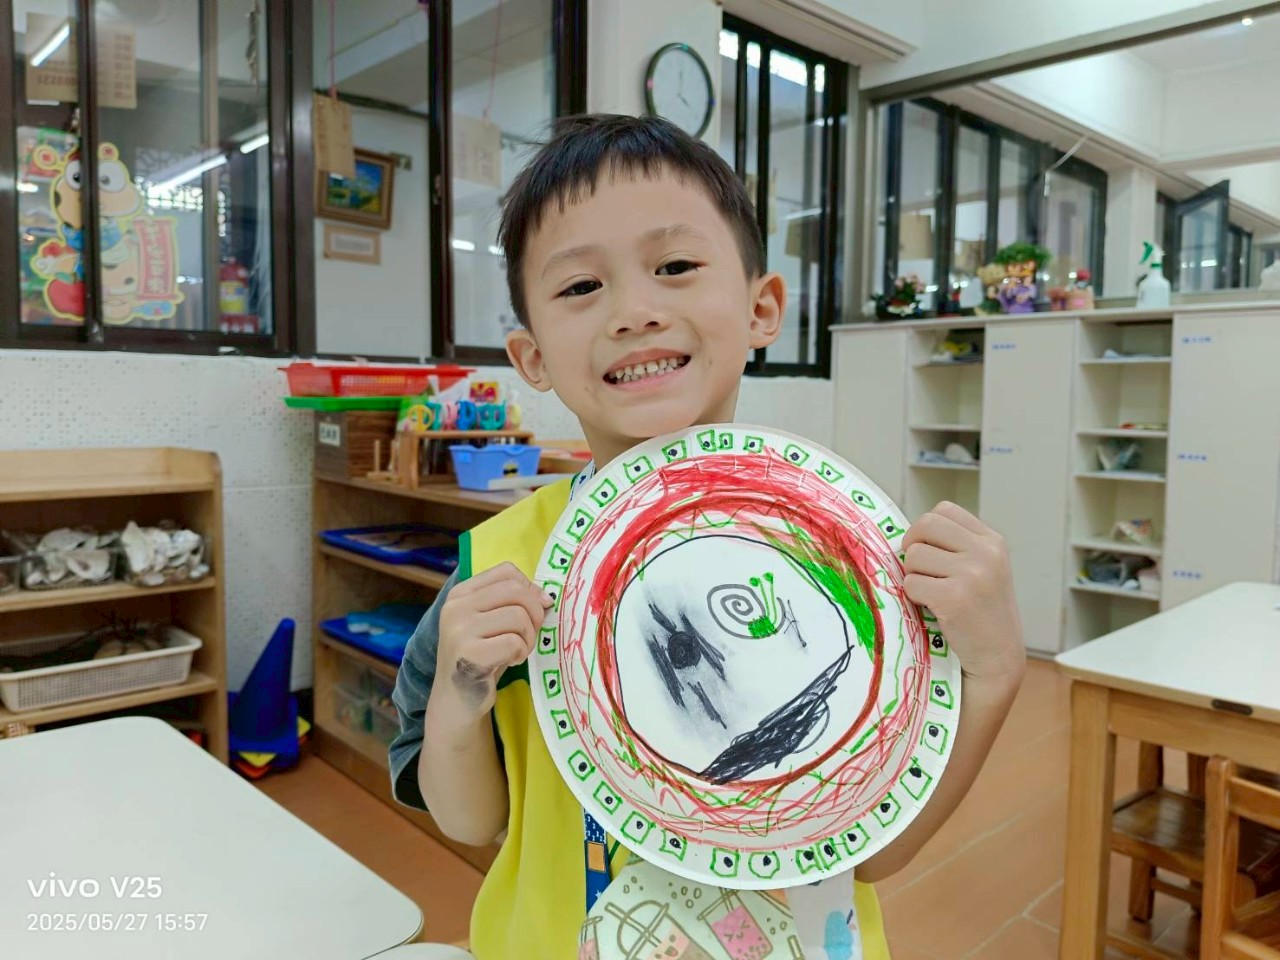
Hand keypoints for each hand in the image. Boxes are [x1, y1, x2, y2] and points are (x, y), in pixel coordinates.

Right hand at [437, 562, 551, 716]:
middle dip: (534, 613)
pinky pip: (514, 642)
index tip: (535, 610)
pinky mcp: (469, 654)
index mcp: (460, 594)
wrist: (457, 701)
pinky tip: (511, 661)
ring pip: (518, 616)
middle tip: (529, 635)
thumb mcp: (493, 623)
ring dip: (528, 637)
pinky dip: (521, 652)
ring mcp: (459, 630)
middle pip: (516, 591)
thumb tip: (546, 597)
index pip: (506, 571)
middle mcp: (455, 607)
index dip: (530, 588)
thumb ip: (513, 603)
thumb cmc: (482, 658)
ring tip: (518, 650)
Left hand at [901, 501, 1024, 681]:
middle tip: (917, 569)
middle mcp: (986, 553)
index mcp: (992, 541)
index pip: (944, 510)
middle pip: (925, 524)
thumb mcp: (982, 570)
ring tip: (931, 593)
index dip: (926, 529)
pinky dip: (913, 596)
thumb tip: (907, 534)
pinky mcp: (954, 598)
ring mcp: (972, 574)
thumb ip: (955, 547)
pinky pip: (911, 583)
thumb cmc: (981, 613)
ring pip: (914, 555)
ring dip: (913, 575)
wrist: (997, 657)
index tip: (929, 551)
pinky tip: (932, 608)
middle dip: (911, 545)